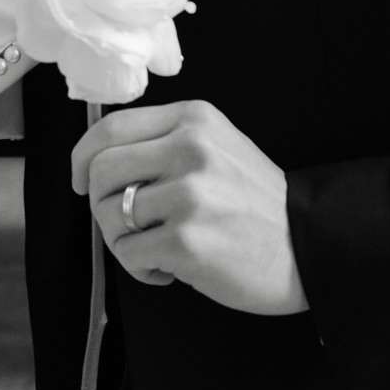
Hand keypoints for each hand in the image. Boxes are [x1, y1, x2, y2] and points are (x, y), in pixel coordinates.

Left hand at [72, 100, 308, 314]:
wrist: (307, 246)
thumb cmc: (256, 203)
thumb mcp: (217, 147)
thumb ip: (165, 142)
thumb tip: (98, 162)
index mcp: (193, 120)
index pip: (111, 127)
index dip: (83, 157)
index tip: (82, 180)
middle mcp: (189, 150)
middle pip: (101, 170)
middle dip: (99, 203)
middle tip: (124, 224)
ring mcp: (188, 196)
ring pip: (109, 215)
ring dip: (124, 241)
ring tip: (158, 248)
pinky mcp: (186, 241)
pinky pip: (128, 254)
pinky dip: (142, 268)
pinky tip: (171, 269)